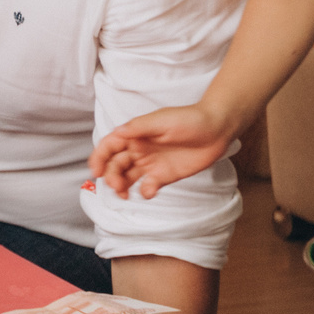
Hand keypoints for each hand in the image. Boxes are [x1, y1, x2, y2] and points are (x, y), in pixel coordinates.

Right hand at [86, 105, 235, 199]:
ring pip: (127, 178)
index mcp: (134, 135)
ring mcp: (151, 164)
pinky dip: (145, 192)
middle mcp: (139, 150)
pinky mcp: (164, 176)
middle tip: (117, 186)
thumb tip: (117, 133)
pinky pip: (148, 187)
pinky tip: (149, 191)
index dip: (99, 158)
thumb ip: (138, 128)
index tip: (96, 171)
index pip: (109, 147)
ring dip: (122, 187)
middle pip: (115, 165)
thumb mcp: (161, 120)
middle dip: (111, 177)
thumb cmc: (189, 120)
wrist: (217, 130)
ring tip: (124, 194)